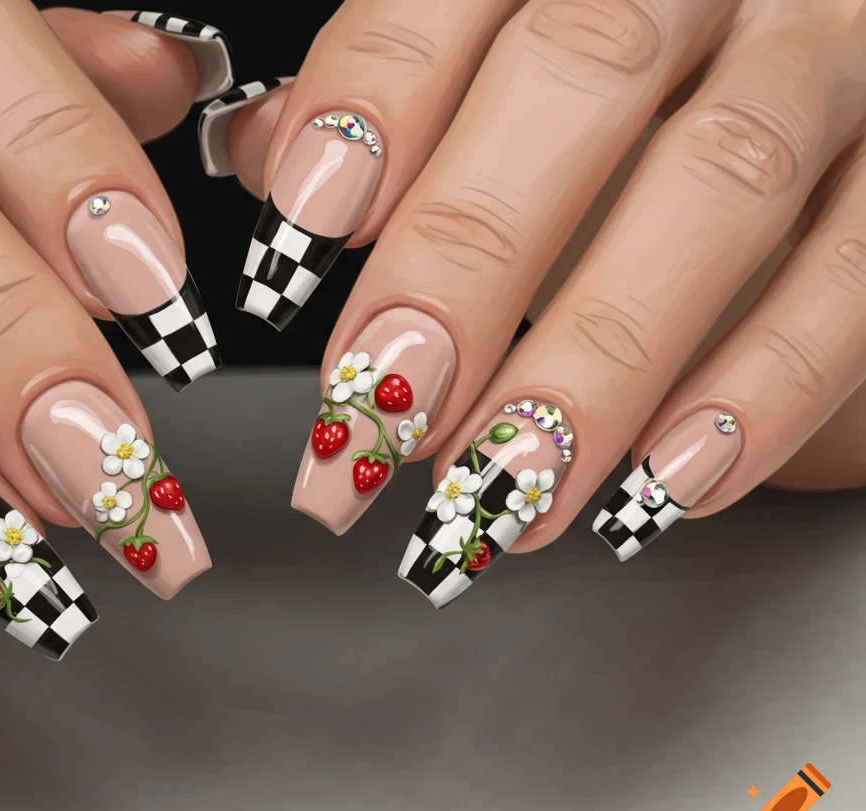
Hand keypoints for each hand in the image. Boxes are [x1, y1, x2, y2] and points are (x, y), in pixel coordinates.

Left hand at [201, 0, 865, 601]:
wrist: (820, 99)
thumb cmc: (630, 99)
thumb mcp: (503, 64)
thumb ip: (389, 94)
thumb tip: (270, 154)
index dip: (372, 108)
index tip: (297, 249)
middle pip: (583, 70)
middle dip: (468, 262)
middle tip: (384, 414)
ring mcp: (829, 51)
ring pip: (723, 178)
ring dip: (597, 363)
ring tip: (501, 493)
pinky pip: (858, 272)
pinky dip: (761, 391)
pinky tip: (660, 486)